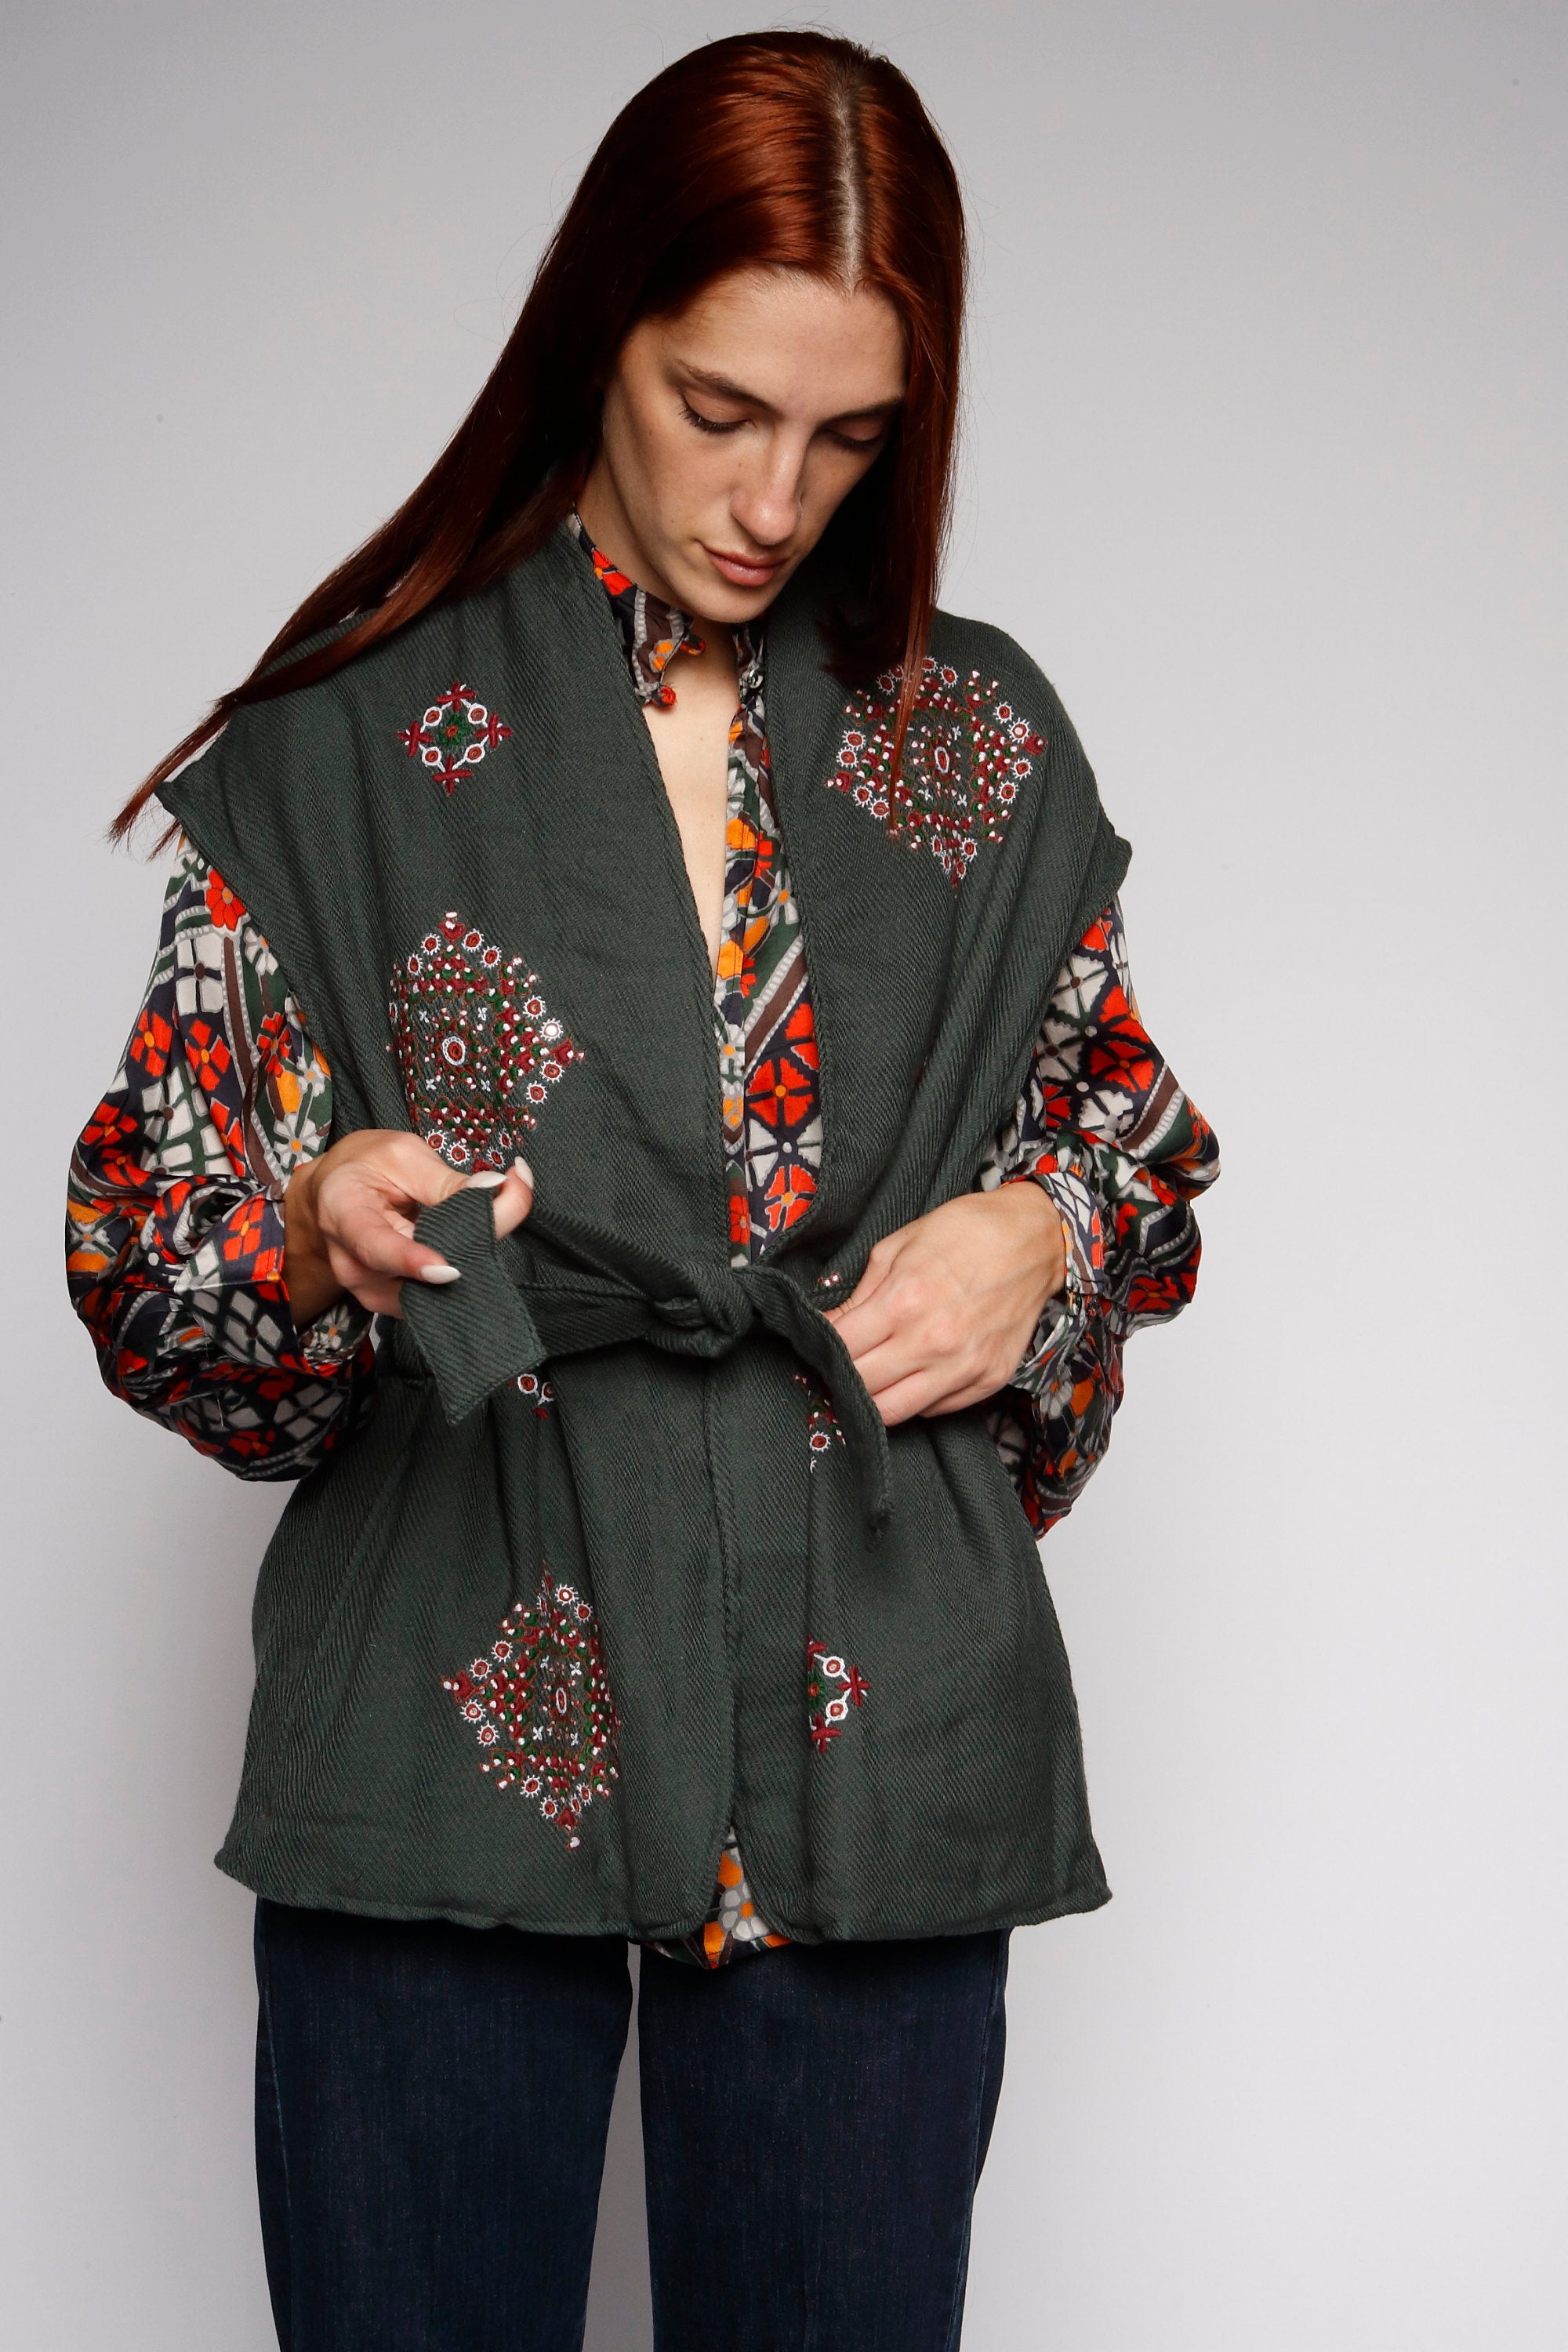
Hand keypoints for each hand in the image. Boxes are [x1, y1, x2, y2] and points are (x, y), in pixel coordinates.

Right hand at [283, 1131, 533, 1325]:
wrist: (339, 1193)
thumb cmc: (368, 1167)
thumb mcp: (403, 1156)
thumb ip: (446, 1179)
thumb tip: (495, 1187)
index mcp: (343, 1214)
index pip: (375, 1247)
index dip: (411, 1261)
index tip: (450, 1270)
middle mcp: (352, 1264)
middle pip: (415, 1276)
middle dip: (471, 1247)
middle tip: (512, 1196)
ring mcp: (371, 1290)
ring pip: (433, 1290)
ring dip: (472, 1257)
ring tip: (494, 1210)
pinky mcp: (394, 1300)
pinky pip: (436, 1294)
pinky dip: (464, 1268)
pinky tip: (478, 1237)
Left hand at [824, 1182, 1065, 1425]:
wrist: (1035, 1240)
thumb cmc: (964, 1232)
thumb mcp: (897, 1247)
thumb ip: (859, 1294)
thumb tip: (829, 1327)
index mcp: (904, 1301)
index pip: (841, 1349)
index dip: (821, 1348)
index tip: (819, 1345)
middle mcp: (933, 1342)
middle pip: (861, 1387)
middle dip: (841, 1376)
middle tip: (839, 1365)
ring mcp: (963, 1367)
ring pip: (894, 1413)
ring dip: (873, 1399)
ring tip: (870, 1378)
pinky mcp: (988, 1381)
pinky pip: (934, 1410)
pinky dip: (914, 1398)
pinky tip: (911, 1374)